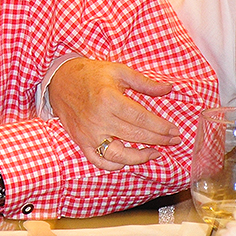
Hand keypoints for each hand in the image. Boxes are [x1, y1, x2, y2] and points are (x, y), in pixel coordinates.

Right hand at [48, 58, 180, 170]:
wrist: (60, 80)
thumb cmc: (90, 74)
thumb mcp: (118, 70)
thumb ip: (144, 82)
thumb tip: (168, 88)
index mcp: (109, 99)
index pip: (141, 118)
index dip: (161, 126)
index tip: (174, 130)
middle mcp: (99, 119)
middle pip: (135, 136)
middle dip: (159, 140)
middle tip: (174, 140)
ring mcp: (89, 134)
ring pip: (119, 155)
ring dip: (140, 157)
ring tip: (156, 153)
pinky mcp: (81, 142)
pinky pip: (100, 162)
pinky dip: (116, 165)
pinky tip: (129, 160)